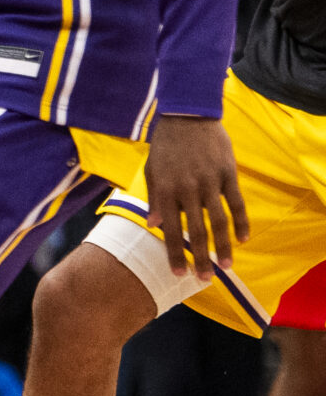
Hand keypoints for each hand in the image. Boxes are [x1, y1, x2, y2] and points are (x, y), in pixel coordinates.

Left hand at [142, 113, 248, 279]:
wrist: (187, 115)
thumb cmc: (165, 145)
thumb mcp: (151, 170)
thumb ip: (153, 198)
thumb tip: (152, 225)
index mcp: (165, 190)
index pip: (170, 229)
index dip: (175, 252)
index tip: (178, 273)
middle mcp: (187, 189)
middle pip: (196, 230)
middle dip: (200, 257)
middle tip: (204, 279)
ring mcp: (209, 181)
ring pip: (219, 220)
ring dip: (223, 246)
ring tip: (226, 266)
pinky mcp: (228, 173)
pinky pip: (236, 202)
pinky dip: (241, 222)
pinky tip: (243, 239)